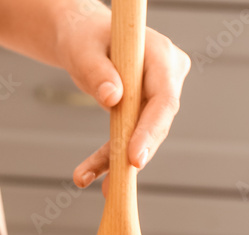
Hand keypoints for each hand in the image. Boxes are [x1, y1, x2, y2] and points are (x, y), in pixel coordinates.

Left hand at [56, 8, 190, 189]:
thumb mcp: (82, 49)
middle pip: (155, 122)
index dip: (151, 130)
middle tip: (114, 182)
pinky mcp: (144, 110)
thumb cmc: (85, 37)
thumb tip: (112, 97)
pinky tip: (89, 174)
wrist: (84, 39)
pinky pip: (128, 137)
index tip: (135, 158)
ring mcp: (157, 94)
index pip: (164, 98)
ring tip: (85, 177)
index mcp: (160, 54)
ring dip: (114, 161)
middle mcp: (166, 75)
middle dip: (132, 154)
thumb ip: (97, 70)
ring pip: (140, 135)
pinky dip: (109, 157)